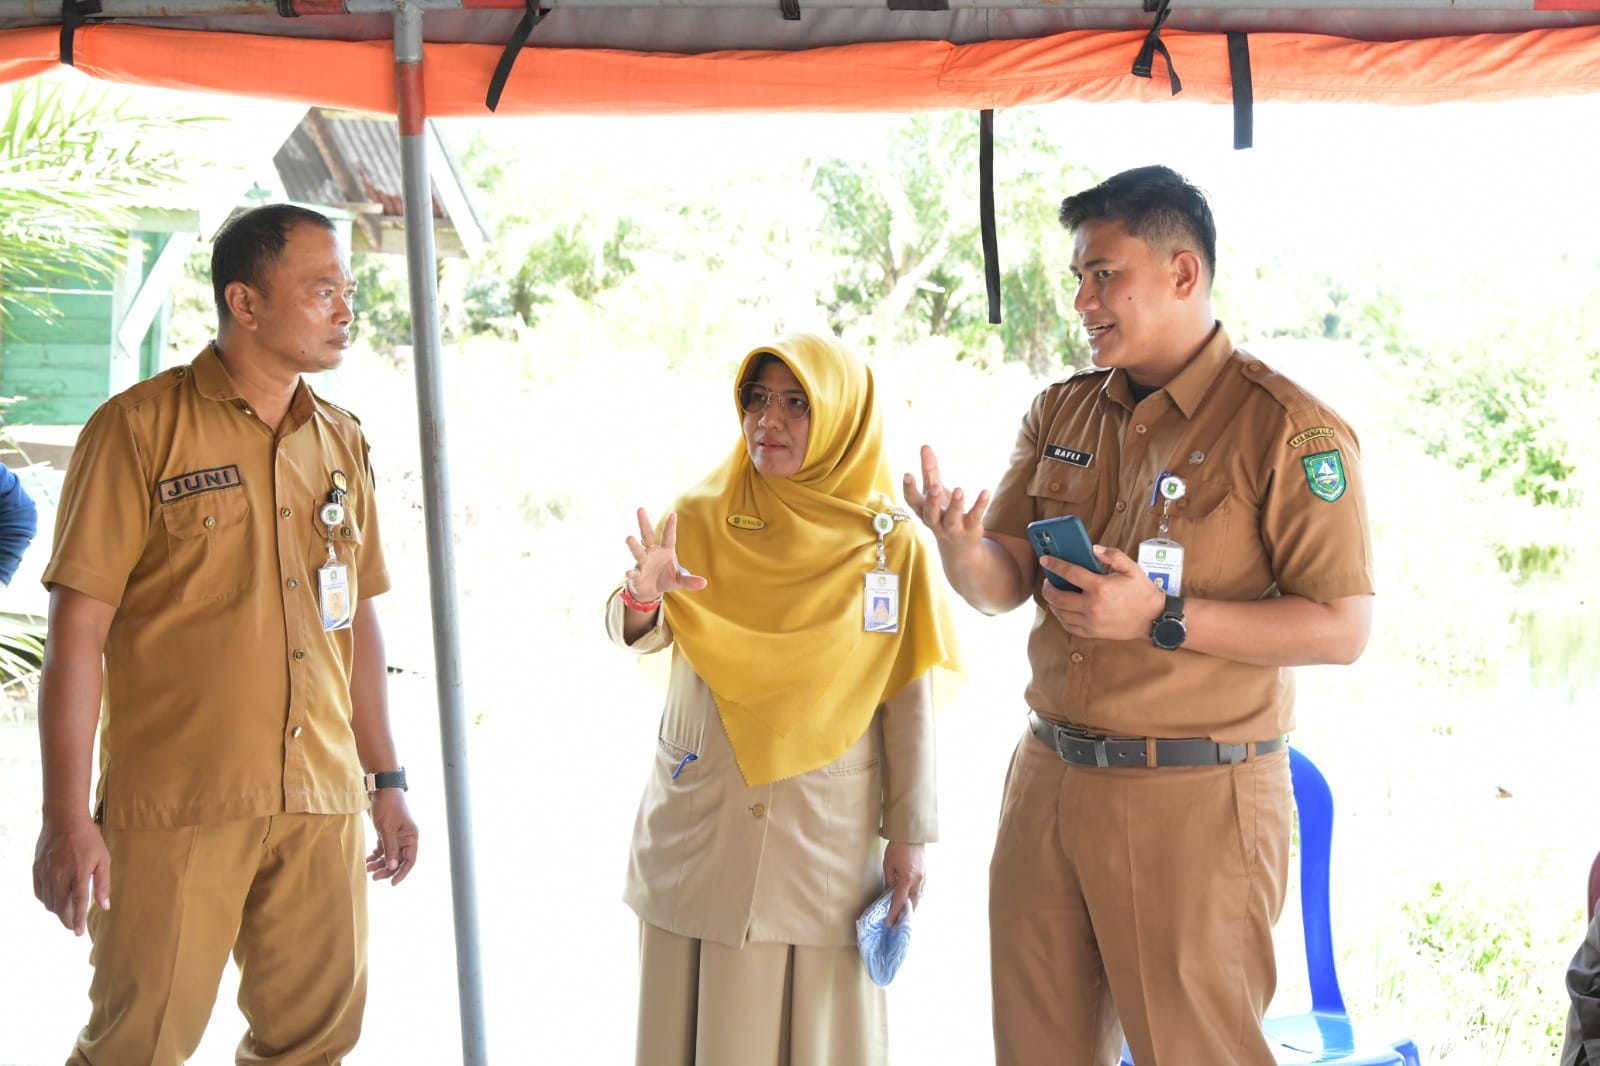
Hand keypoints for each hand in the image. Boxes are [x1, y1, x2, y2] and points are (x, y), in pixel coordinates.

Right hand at [33, 815, 110, 934]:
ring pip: (49, 902)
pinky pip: (39, 892)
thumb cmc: (88, 838)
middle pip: (60, 907)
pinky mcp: (37, 869)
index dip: (78, 920)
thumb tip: (104, 906)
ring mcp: (46, 873)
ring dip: (57, 911)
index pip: (77, 904)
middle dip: (67, 920)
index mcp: (78, 873)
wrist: (64, 819)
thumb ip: (103, 884)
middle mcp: (59, 876)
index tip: (79, 933)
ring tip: (67, 913)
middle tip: (73, 927)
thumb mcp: (103, 858)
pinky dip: (47, 900)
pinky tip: (55, 900)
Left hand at [366, 789, 417, 885]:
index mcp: (411, 837)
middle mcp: (405, 838)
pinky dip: (375, 855)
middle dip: (387, 870)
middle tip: (374, 877)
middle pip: (398, 860)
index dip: (402, 873)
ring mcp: (396, 836)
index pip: (410, 860)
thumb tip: (393, 867)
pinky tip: (367, 860)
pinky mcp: (386, 833)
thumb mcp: (388, 829)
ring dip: (379, 863)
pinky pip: (382, 849)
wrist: (381, 788)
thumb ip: (390, 849)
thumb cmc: (388, 806)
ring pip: (389, 856)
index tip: (392, 883)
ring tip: (367, 869)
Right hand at [624, 508, 706, 601]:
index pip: (669, 537)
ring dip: (634, 546)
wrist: (651, 590)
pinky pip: (634, 572)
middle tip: (640, 509)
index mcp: (666, 550)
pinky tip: (628, 572)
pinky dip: (631, 573)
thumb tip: (704, 583)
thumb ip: (689, 580)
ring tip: (628, 537)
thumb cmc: (667, 578)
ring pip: (638, 552)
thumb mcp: (679, 579)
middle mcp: (652, 552)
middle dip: (644, 523)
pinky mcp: (636, 575)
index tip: (673, 514)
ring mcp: (643, 562)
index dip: (670, 526)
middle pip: (648, 535)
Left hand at [882, 841, 924, 924]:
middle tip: (898, 924)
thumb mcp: (888, 865)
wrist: (912, 834)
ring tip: (904, 916)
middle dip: (905, 914)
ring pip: (918, 897)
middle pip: (913, 902)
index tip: (889, 923)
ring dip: (912, 906)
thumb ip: (889, 881)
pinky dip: (915, 897)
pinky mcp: (925, 873)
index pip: (900, 900)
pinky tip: (911, 900)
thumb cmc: (897, 847)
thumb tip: (889, 893)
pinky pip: (920, 889)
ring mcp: (923, 877)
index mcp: (907, 879)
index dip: (894, 913)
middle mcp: (918, 880)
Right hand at [902, 445, 989, 551]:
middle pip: (930, 514)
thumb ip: (929, 470)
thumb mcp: (934, 489)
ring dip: (955, 505)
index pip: (912, 501)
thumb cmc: (942, 510)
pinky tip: (986, 492)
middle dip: (932, 501)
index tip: (908, 473)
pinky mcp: (970, 529)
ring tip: (960, 490)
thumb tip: (925, 445)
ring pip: (951, 519)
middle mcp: (935, 521)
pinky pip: (974, 518)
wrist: (958, 544)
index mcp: (923, 510)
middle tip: (936, 486)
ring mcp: (952, 528)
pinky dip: (980, 505)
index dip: (908, 489)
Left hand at [1041, 544, 1166, 640]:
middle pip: (1058, 596)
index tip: (1045, 560)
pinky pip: (1069, 626)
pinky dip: (1062, 618)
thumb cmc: (1143, 593)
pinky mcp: (1093, 632)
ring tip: (1054, 594)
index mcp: (1100, 587)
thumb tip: (1094, 548)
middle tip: (1048, 581)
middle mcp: (1092, 605)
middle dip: (1048, 588)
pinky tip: (1063, 610)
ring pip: (1061, 613)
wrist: (1154, 619)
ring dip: (1052, 603)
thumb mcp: (1132, 568)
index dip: (1054, 565)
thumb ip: (1113, 555)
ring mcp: (1091, 621)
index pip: (1070, 573)